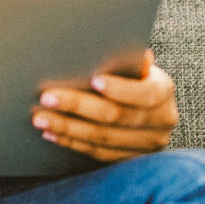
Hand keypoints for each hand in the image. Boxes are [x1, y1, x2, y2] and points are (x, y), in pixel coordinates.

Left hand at [30, 50, 178, 163]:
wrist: (140, 101)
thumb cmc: (129, 72)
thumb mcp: (132, 60)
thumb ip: (123, 56)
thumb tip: (103, 44)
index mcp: (164, 90)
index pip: (144, 94)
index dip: (120, 89)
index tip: (93, 80)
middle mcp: (162, 120)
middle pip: (116, 117)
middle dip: (78, 106)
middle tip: (47, 98)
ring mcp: (148, 144)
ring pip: (103, 139)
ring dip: (68, 128)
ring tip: (40, 118)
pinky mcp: (130, 159)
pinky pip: (98, 154)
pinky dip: (72, 143)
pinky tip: (51, 134)